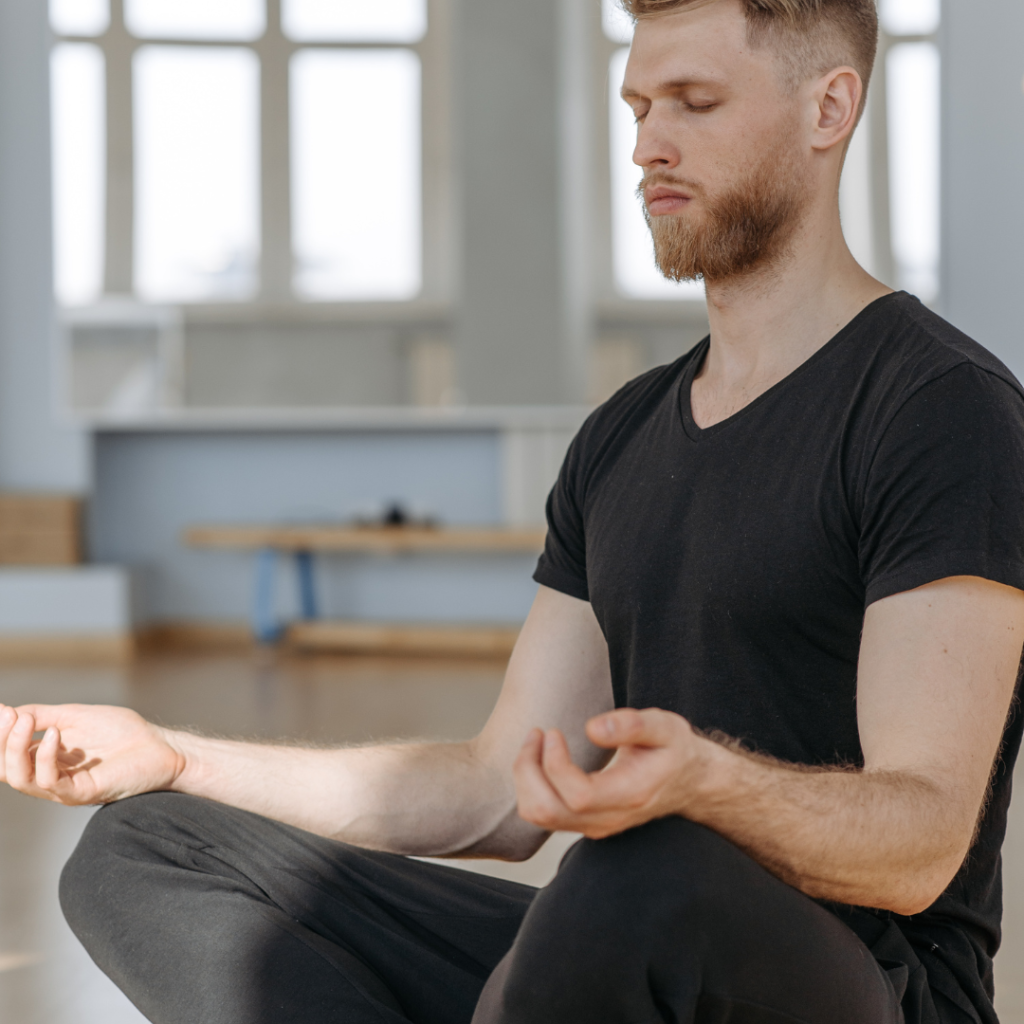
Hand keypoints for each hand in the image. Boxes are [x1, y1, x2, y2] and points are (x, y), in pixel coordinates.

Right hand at [0, 703, 184, 805]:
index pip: (7, 754)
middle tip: (9, 716)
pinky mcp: (81, 793)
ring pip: (21, 779)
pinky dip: (44, 757)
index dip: (0, 736)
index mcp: (46, 758)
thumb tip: (6, 711)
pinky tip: (54, 734)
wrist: (160, 747)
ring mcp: (64, 787)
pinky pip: (49, 783)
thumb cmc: (123, 733)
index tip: (1, 711)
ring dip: (16, 748)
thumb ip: (43, 715)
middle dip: (2, 741)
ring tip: (25, 721)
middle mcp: (49, 776)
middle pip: (6, 769)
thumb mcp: (75, 716)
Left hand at [513, 708, 712, 838]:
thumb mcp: (664, 727)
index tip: (553, 731)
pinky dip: (531, 785)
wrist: (688, 782)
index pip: (578, 795)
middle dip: (528, 769)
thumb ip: (632, 725)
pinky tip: (542, 756)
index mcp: (629, 795)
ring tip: (536, 740)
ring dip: (526, 776)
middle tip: (537, 732)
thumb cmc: (674, 750)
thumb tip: (592, 728)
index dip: (555, 763)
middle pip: (546, 811)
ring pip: (538, 815)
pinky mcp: (583, 822)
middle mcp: (608, 819)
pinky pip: (542, 813)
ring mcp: (593, 825)